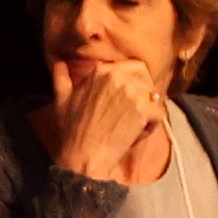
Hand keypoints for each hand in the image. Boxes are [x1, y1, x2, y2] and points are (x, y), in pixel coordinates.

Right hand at [40, 54, 176, 188]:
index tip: (124, 101)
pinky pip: (159, 113)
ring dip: (148, 110)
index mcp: (102, 70)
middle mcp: (118, 76)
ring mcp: (132, 92)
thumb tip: (58, 62)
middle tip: (132, 112)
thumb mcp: (61, 98)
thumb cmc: (72, 130)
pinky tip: (137, 133)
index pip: (132, 66)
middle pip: (146, 79)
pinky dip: (152, 125)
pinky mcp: (143, 109)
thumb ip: (60, 76)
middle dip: (143, 93)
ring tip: (132, 125)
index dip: (132, 84)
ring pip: (154, 96)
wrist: (83, 155)